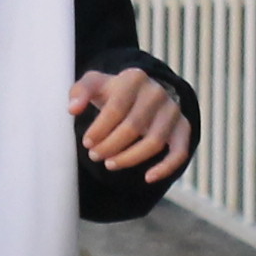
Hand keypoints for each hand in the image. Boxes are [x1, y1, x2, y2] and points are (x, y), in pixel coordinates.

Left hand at [68, 68, 193, 182]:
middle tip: (95, 155)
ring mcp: (173, 110)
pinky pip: (179, 151)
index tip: (87, 143)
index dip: (100, 129)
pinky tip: (148, 178)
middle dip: (110, 146)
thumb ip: (80, 91)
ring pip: (154, 142)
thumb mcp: (96, 84)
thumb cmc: (114, 92)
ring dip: (130, 158)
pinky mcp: (183, 127)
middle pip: (133, 127)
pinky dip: (166, 167)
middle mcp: (157, 92)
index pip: (116, 108)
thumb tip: (73, 109)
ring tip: (110, 164)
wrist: (144, 92)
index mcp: (134, 78)